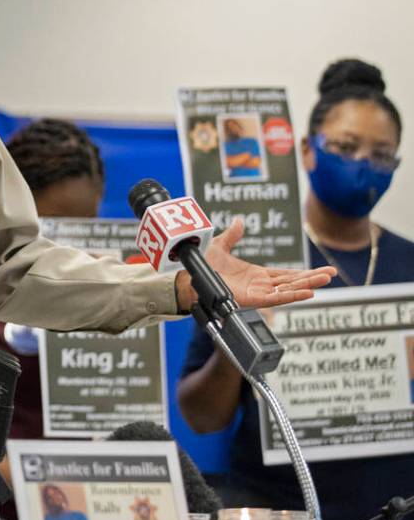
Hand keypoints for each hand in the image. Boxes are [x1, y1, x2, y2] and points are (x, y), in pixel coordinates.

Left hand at [179, 218, 335, 310]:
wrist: (188, 276)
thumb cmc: (202, 266)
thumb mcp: (221, 246)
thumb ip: (232, 236)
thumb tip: (239, 221)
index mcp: (256, 275)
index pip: (286, 274)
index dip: (303, 273)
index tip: (321, 271)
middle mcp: (260, 285)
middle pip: (292, 282)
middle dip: (312, 278)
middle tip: (332, 274)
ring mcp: (257, 293)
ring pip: (288, 290)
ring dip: (307, 285)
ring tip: (325, 280)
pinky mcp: (252, 299)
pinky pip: (276, 299)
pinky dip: (292, 295)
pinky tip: (308, 292)